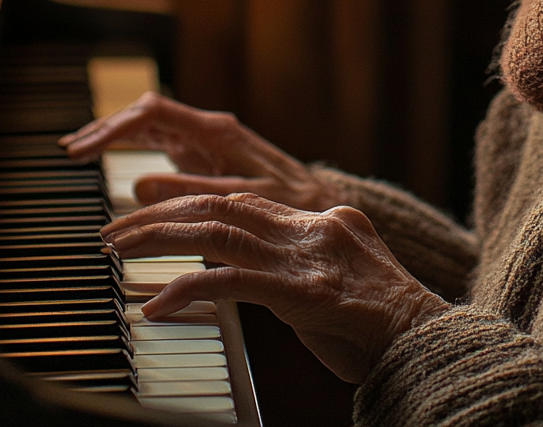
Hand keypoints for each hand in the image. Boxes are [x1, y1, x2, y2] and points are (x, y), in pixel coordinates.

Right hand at [59, 92, 338, 210]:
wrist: (319, 199)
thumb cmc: (291, 200)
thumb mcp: (245, 199)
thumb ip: (194, 191)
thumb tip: (139, 186)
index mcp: (217, 131)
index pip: (154, 112)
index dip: (115, 127)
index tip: (84, 151)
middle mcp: (208, 129)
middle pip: (146, 113)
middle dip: (106, 127)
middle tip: (70, 151)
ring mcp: (204, 140)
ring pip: (150, 124)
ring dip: (113, 134)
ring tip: (78, 152)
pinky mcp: (203, 155)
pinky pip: (160, 141)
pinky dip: (130, 147)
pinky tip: (109, 160)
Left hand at [102, 193, 449, 382]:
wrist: (428, 344)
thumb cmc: (382, 325)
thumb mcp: (338, 276)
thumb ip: (296, 259)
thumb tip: (249, 263)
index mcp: (322, 218)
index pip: (243, 198)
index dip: (191, 201)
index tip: (152, 212)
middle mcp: (313, 226)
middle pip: (222, 204)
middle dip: (161, 212)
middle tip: (114, 229)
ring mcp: (308, 257)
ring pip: (218, 230)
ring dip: (159, 237)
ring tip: (116, 248)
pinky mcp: (304, 294)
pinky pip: (233, 283)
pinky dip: (189, 290)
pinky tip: (158, 305)